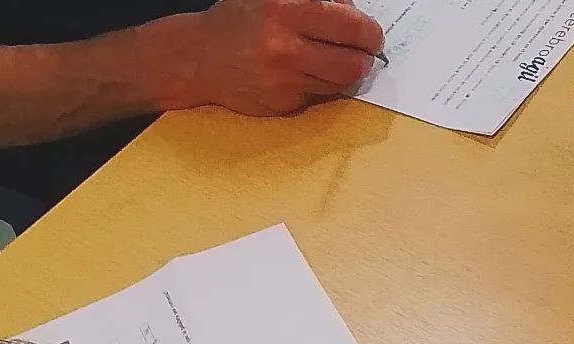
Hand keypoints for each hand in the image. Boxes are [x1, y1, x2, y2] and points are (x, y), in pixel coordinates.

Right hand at [183, 0, 384, 115]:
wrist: (200, 58)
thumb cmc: (240, 21)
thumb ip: (316, 0)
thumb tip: (353, 11)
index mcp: (286, 10)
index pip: (350, 26)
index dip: (369, 33)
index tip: (372, 35)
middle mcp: (286, 47)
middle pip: (352, 65)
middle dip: (364, 60)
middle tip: (363, 55)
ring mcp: (285, 80)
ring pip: (338, 84)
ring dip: (343, 74)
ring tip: (330, 60)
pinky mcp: (283, 104)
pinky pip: (317, 96)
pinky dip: (318, 86)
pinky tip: (302, 73)